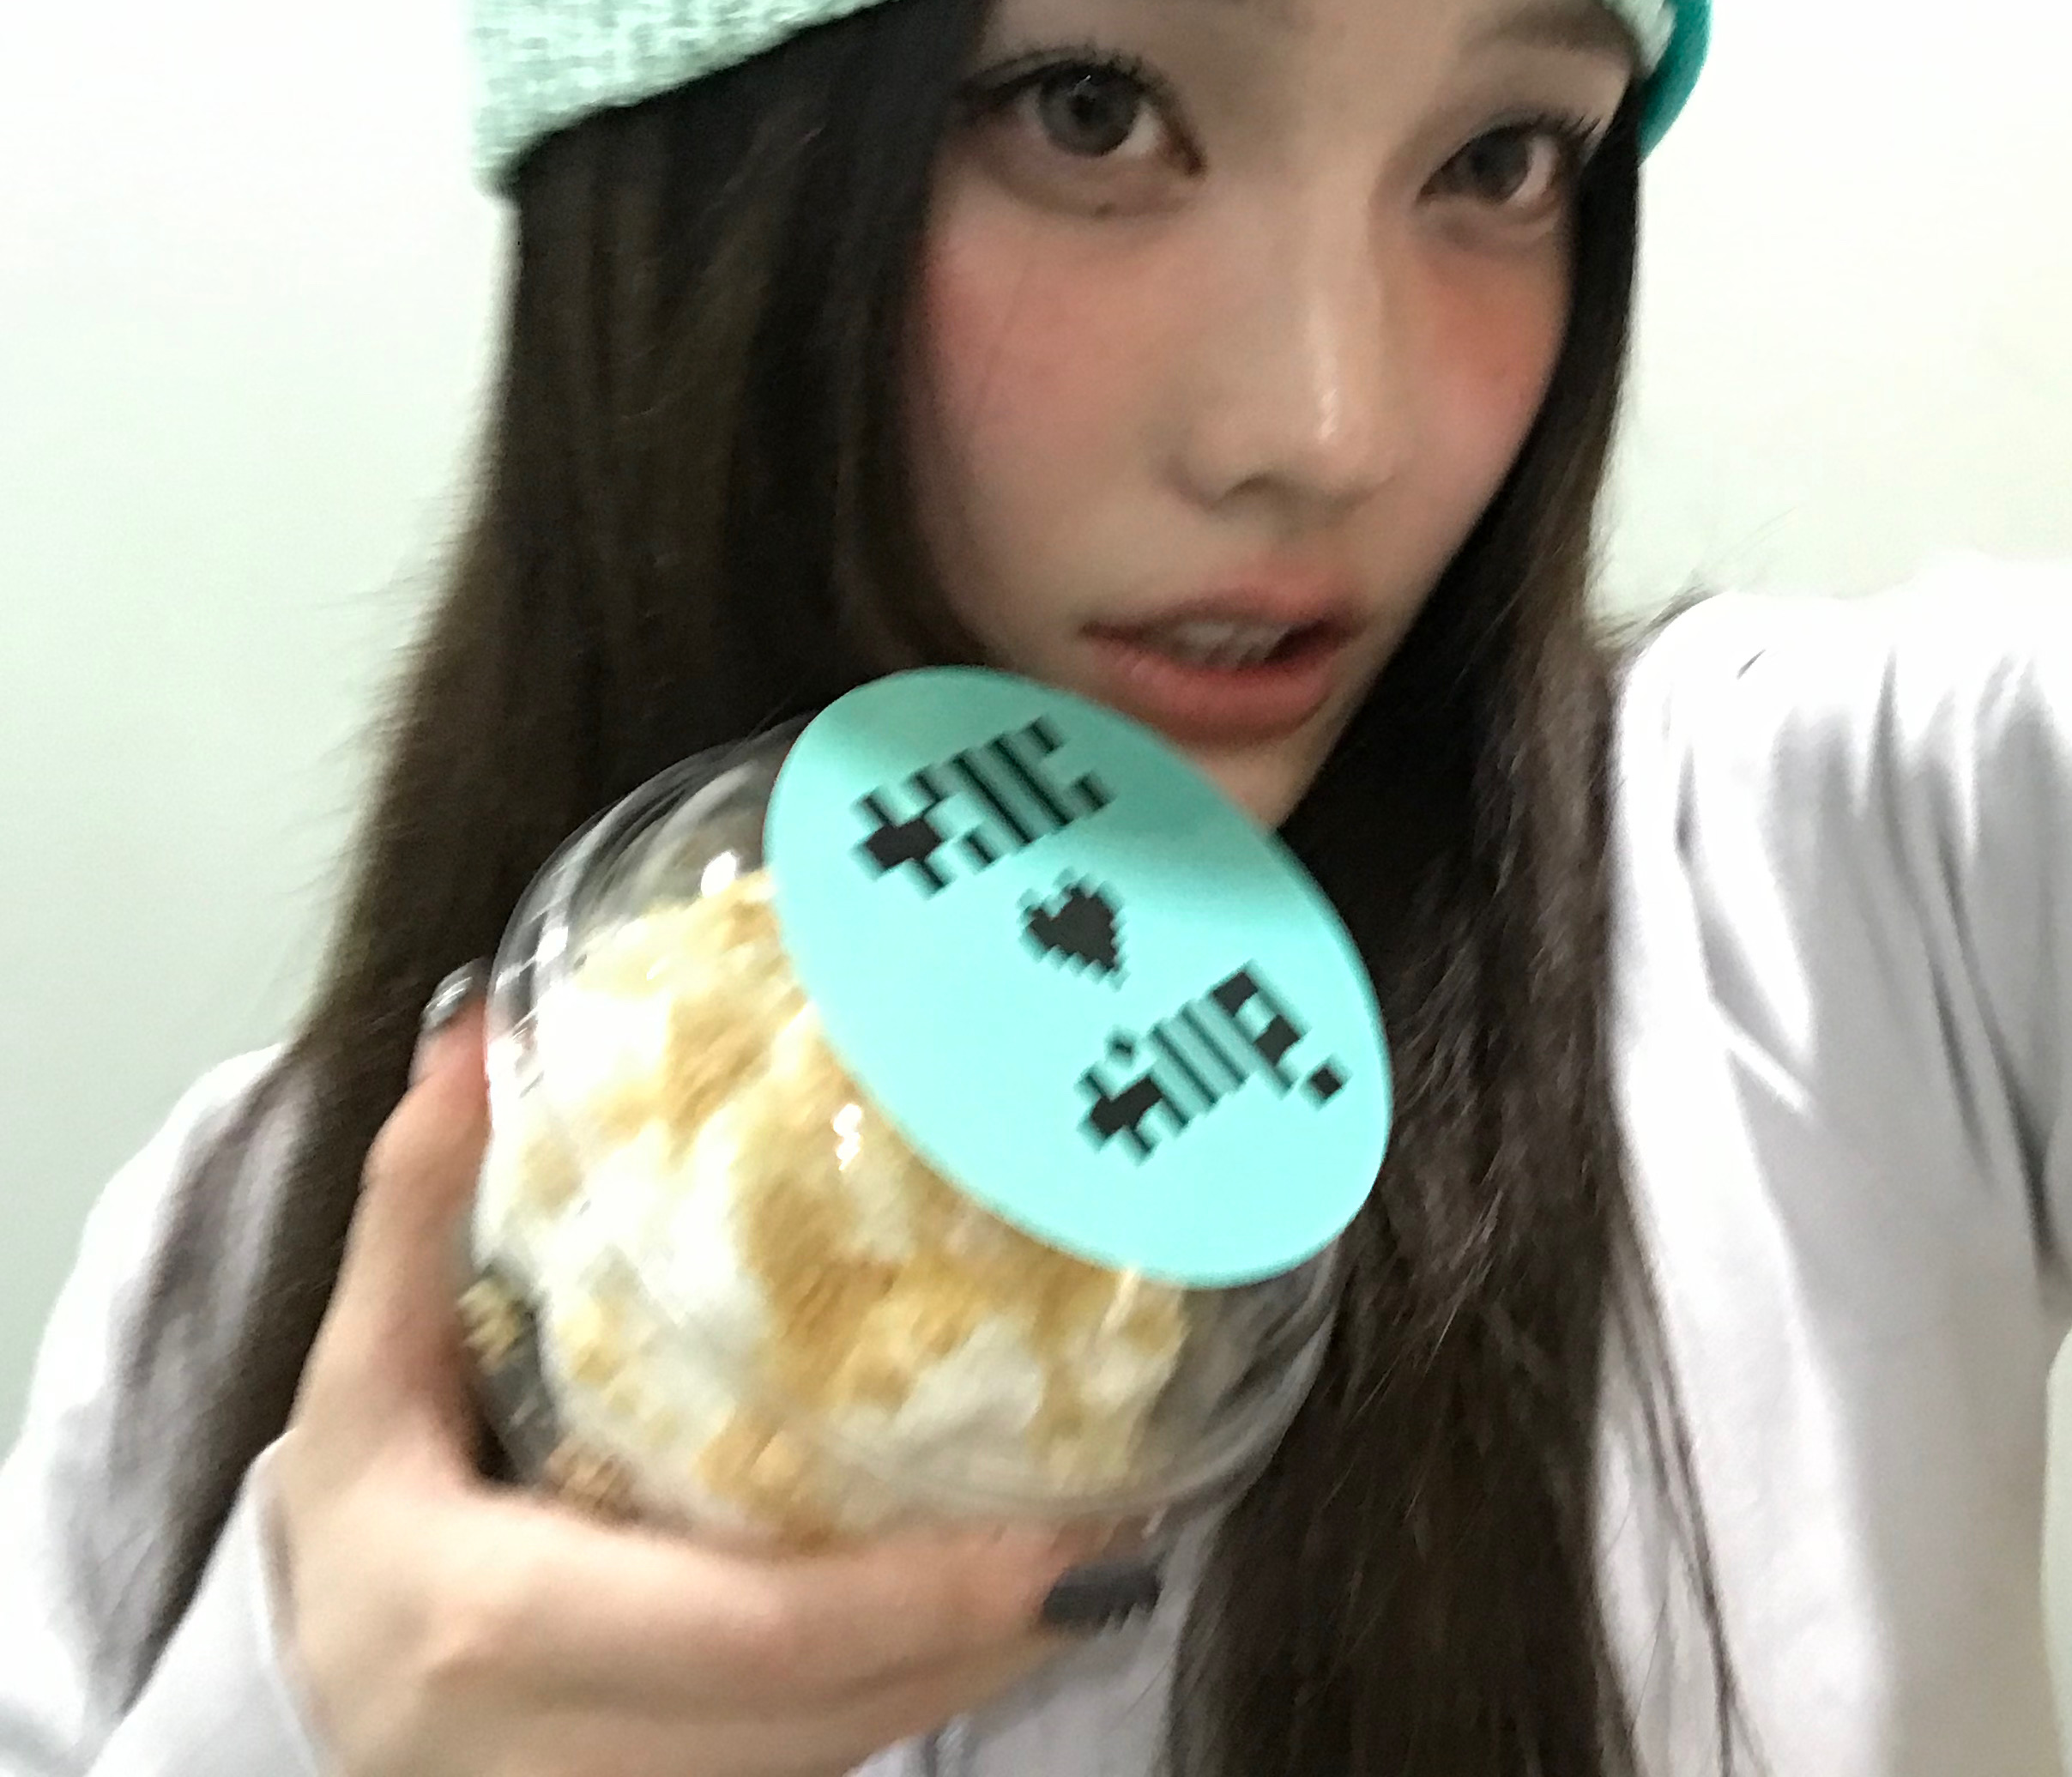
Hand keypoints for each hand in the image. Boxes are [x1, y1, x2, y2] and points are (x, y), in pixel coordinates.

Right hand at [271, 986, 1120, 1776]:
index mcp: (504, 1618)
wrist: (292, 1727)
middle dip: (989, 1625)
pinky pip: (829, 1762)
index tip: (1055, 1531)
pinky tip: (993, 1611)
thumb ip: (418, 1213)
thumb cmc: (350, 1544)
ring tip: (1087, 1553)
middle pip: (837, 1703)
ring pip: (849, 1748)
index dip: (923, 1593)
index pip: (759, 1629)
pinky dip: (919, 1689)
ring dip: (976, 1661)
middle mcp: (578, 1742)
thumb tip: (472, 1033)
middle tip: (1113, 1526)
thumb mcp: (357, 1383)